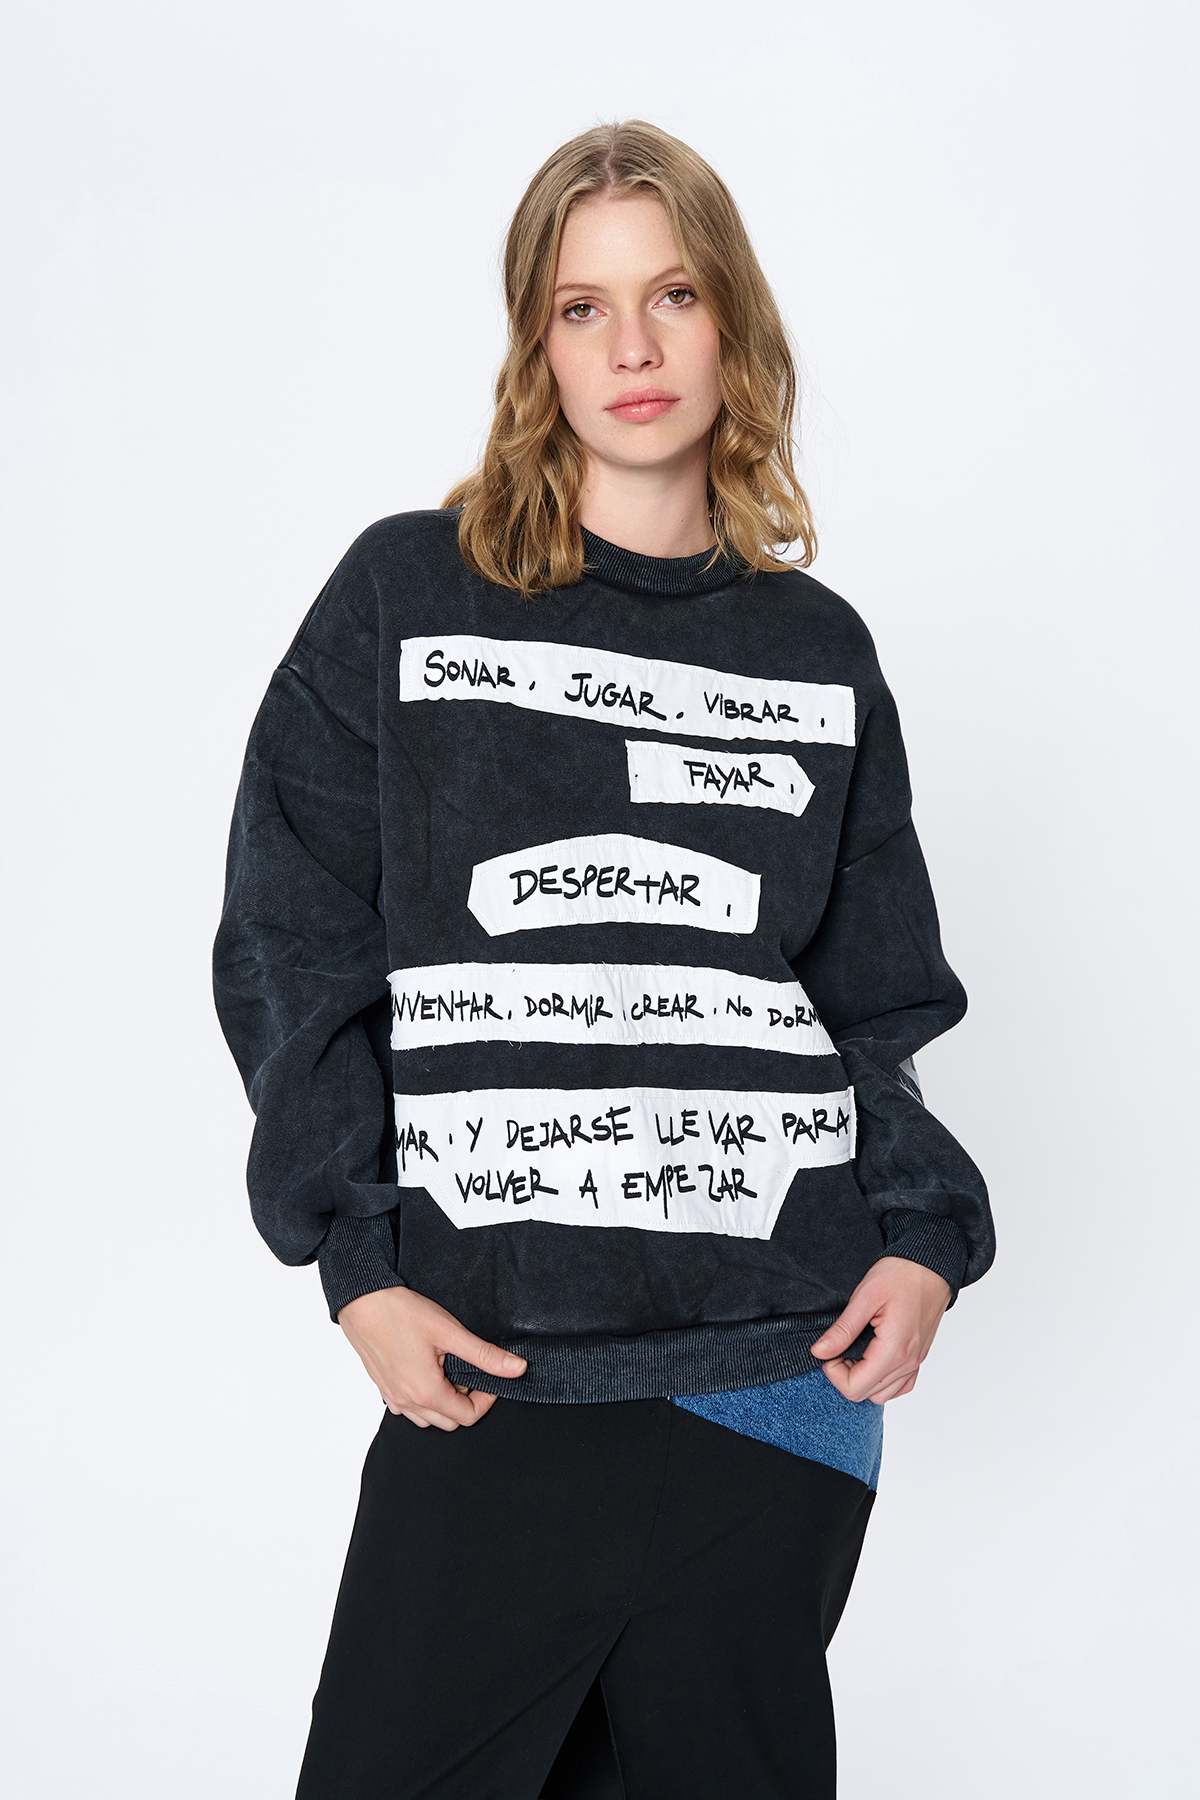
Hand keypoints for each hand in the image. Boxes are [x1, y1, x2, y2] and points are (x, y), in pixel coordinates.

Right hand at [337, 1286, 526, 1430]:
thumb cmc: (401, 1313)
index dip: (487, 1399)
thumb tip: (517, 1368)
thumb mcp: (450, 1331)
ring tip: (448, 1368)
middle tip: (470, 1371)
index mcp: (426, 1392)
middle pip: (449, 1421)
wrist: (361, 1300)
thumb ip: (484, 1355)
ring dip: (444, 1402)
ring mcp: (391, 1397)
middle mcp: (406, 1402)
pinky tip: (426, 1370)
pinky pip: (407, 1408)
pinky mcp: (382, 1387)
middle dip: (466, 1401)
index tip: (491, 1377)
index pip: (468, 1416)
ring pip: (427, 1418)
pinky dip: (422, 1398)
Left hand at [810, 1256, 950, 1405]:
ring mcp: (916, 1360)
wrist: (931, 1264)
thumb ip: (843, 1329)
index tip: (830, 1350)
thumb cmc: (902, 1274)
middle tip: (840, 1347)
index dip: (834, 1372)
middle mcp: (908, 1361)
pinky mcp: (919, 1356)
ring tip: (855, 1350)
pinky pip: (901, 1385)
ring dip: (863, 1379)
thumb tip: (820, 1352)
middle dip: (845, 1375)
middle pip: (867, 1394)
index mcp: (894, 1349)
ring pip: (884, 1394)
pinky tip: (872, 1358)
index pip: (855, 1387)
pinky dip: (883, 1380)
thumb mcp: (865, 1296)